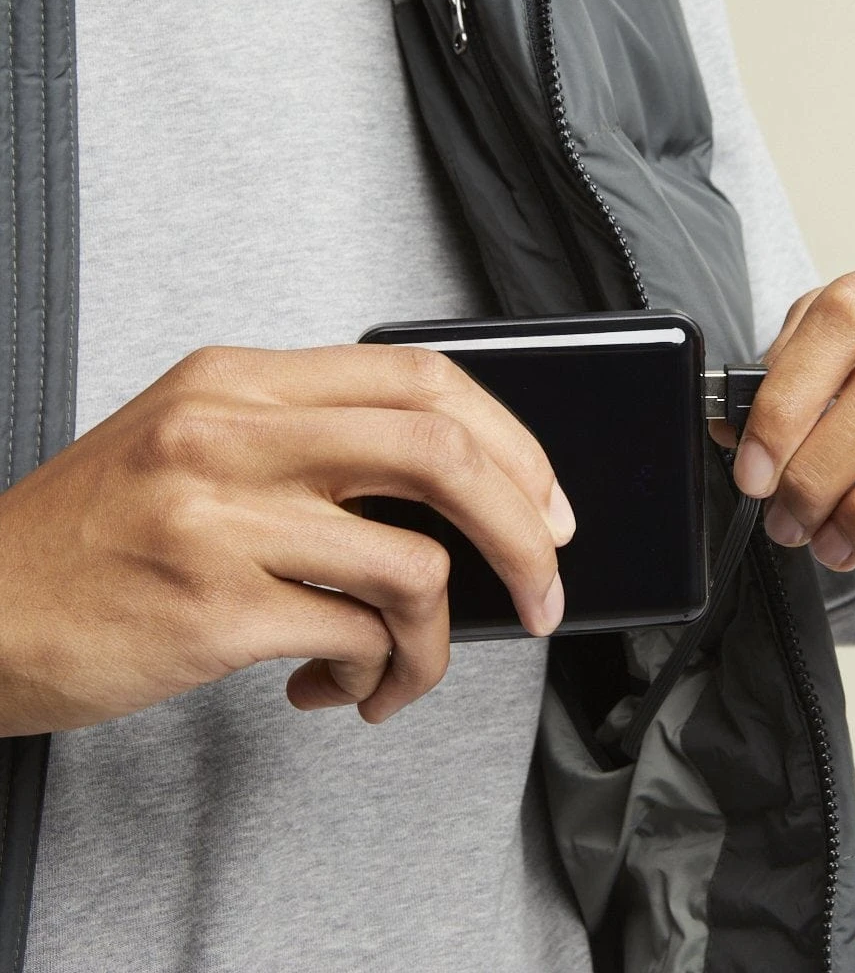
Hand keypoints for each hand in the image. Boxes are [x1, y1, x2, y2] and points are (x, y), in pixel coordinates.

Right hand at [0, 345, 572, 735]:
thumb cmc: (98, 537)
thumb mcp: (199, 449)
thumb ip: (315, 450)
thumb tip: (464, 499)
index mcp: (240, 381)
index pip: (423, 378)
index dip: (513, 442)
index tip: (548, 504)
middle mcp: (231, 432)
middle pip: (443, 456)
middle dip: (524, 533)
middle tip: (543, 590)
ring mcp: (219, 518)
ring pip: (416, 568)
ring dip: (438, 640)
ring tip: (396, 666)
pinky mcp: (210, 608)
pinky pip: (358, 637)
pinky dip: (376, 673)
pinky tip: (332, 684)